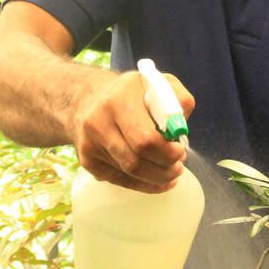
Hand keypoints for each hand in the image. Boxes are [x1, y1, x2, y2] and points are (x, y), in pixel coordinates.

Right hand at [72, 70, 195, 193]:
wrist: (87, 98)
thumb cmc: (131, 93)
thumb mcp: (157, 83)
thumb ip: (177, 99)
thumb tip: (181, 126)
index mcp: (118, 100)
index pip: (145, 139)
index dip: (167, 152)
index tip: (180, 151)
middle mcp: (98, 122)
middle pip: (135, 161)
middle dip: (164, 169)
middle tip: (178, 166)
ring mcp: (90, 144)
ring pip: (129, 174)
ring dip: (156, 179)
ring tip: (171, 172)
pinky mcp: (87, 161)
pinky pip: (119, 181)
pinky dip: (142, 185)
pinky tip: (157, 180)